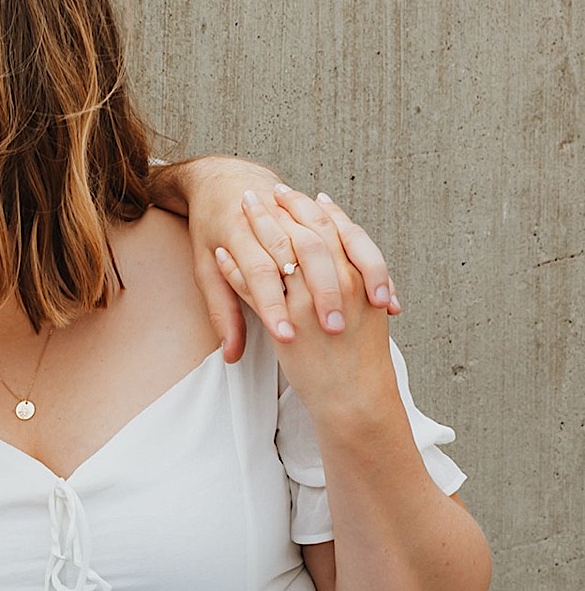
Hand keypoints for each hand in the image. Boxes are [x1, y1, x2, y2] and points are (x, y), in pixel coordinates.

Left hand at [215, 189, 397, 413]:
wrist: (356, 400)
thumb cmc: (361, 358)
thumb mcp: (368, 317)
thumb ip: (350, 286)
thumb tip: (330, 263)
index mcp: (357, 278)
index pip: (337, 232)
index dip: (322, 212)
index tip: (306, 194)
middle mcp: (335, 285)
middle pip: (308, 235)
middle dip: (291, 210)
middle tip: (277, 190)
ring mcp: (308, 304)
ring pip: (282, 256)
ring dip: (264, 229)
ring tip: (251, 209)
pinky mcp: (283, 324)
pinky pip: (253, 289)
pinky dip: (235, 271)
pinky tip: (221, 256)